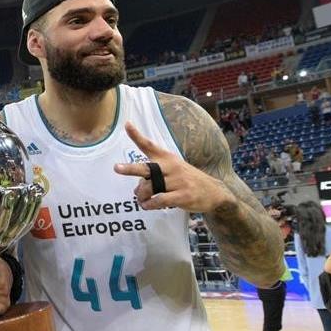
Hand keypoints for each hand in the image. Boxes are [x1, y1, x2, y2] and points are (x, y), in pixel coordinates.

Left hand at [113, 122, 233, 212]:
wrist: (214, 192)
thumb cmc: (187, 180)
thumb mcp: (173, 170)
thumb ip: (153, 177)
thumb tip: (136, 188)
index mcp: (167, 158)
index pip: (150, 145)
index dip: (137, 136)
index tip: (127, 124)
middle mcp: (171, 167)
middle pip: (147, 168)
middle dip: (131, 168)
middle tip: (117, 168)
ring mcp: (177, 181)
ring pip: (150, 188)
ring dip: (141, 195)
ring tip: (141, 200)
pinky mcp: (183, 195)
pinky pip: (160, 200)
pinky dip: (150, 204)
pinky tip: (147, 205)